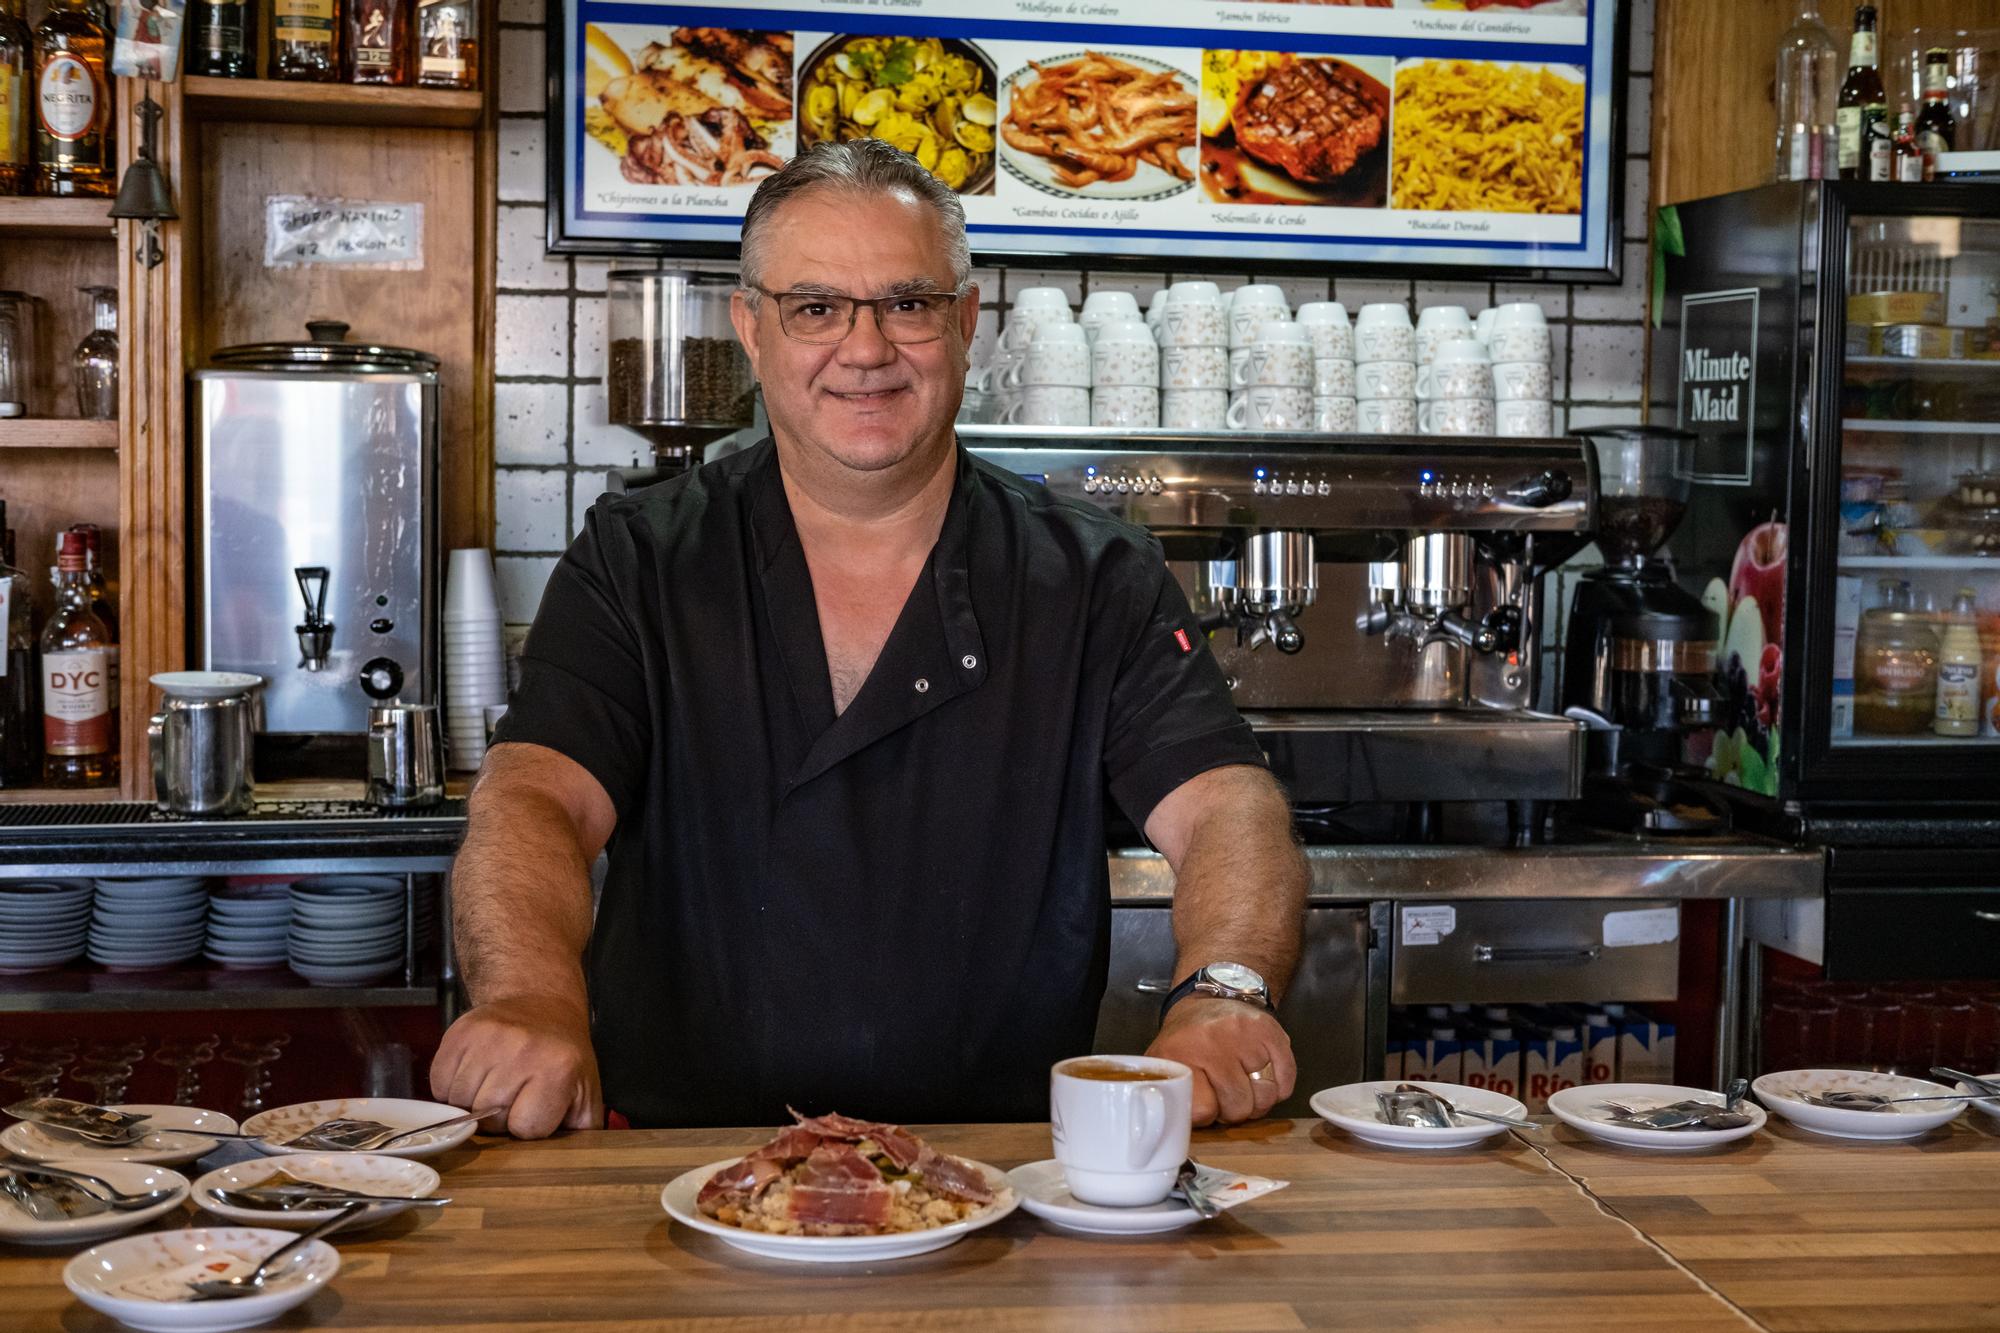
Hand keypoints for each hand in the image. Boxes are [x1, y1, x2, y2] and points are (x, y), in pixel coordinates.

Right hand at [429, 995, 603, 1138]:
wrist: (541, 1005)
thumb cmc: (562, 1058)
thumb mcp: (585, 1095)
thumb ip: (580, 1134)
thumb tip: (568, 1168)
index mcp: (558, 1070)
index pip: (525, 1128)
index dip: (527, 1126)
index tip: (534, 1109)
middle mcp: (522, 1050)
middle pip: (487, 1118)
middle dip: (498, 1117)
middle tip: (513, 1096)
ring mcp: (487, 1038)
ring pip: (459, 1102)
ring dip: (471, 1103)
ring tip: (494, 1084)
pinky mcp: (460, 1032)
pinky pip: (439, 1083)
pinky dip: (451, 1087)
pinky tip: (475, 1074)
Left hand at [1144, 998, 1295, 1125]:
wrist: (1207, 1000)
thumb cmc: (1187, 1041)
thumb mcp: (1166, 1066)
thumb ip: (1172, 1097)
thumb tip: (1178, 1130)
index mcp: (1178, 1054)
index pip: (1203, 1110)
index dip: (1207, 1114)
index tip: (1204, 1104)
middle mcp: (1210, 1041)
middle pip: (1238, 1108)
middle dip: (1233, 1109)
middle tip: (1224, 1092)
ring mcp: (1242, 1034)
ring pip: (1264, 1098)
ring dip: (1256, 1099)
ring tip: (1242, 1082)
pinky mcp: (1269, 1030)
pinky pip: (1285, 1081)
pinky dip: (1278, 1086)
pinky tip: (1262, 1075)